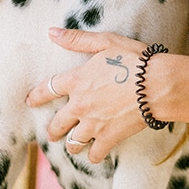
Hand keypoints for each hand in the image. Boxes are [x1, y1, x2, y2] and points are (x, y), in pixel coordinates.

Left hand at [26, 29, 148, 162]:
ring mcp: (93, 124)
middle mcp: (80, 105)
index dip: (36, 96)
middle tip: (53, 133)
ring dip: (72, 143)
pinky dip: (94, 155)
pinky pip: (94, 154)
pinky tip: (96, 153)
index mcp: (77, 81)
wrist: (157, 84)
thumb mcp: (106, 42)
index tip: (31, 100)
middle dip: (53, 130)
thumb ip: (77, 39)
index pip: (47, 89)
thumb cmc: (134, 60)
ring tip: (75, 144)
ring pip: (73, 142)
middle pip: (57, 124)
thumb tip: (51, 32)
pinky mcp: (109, 138)